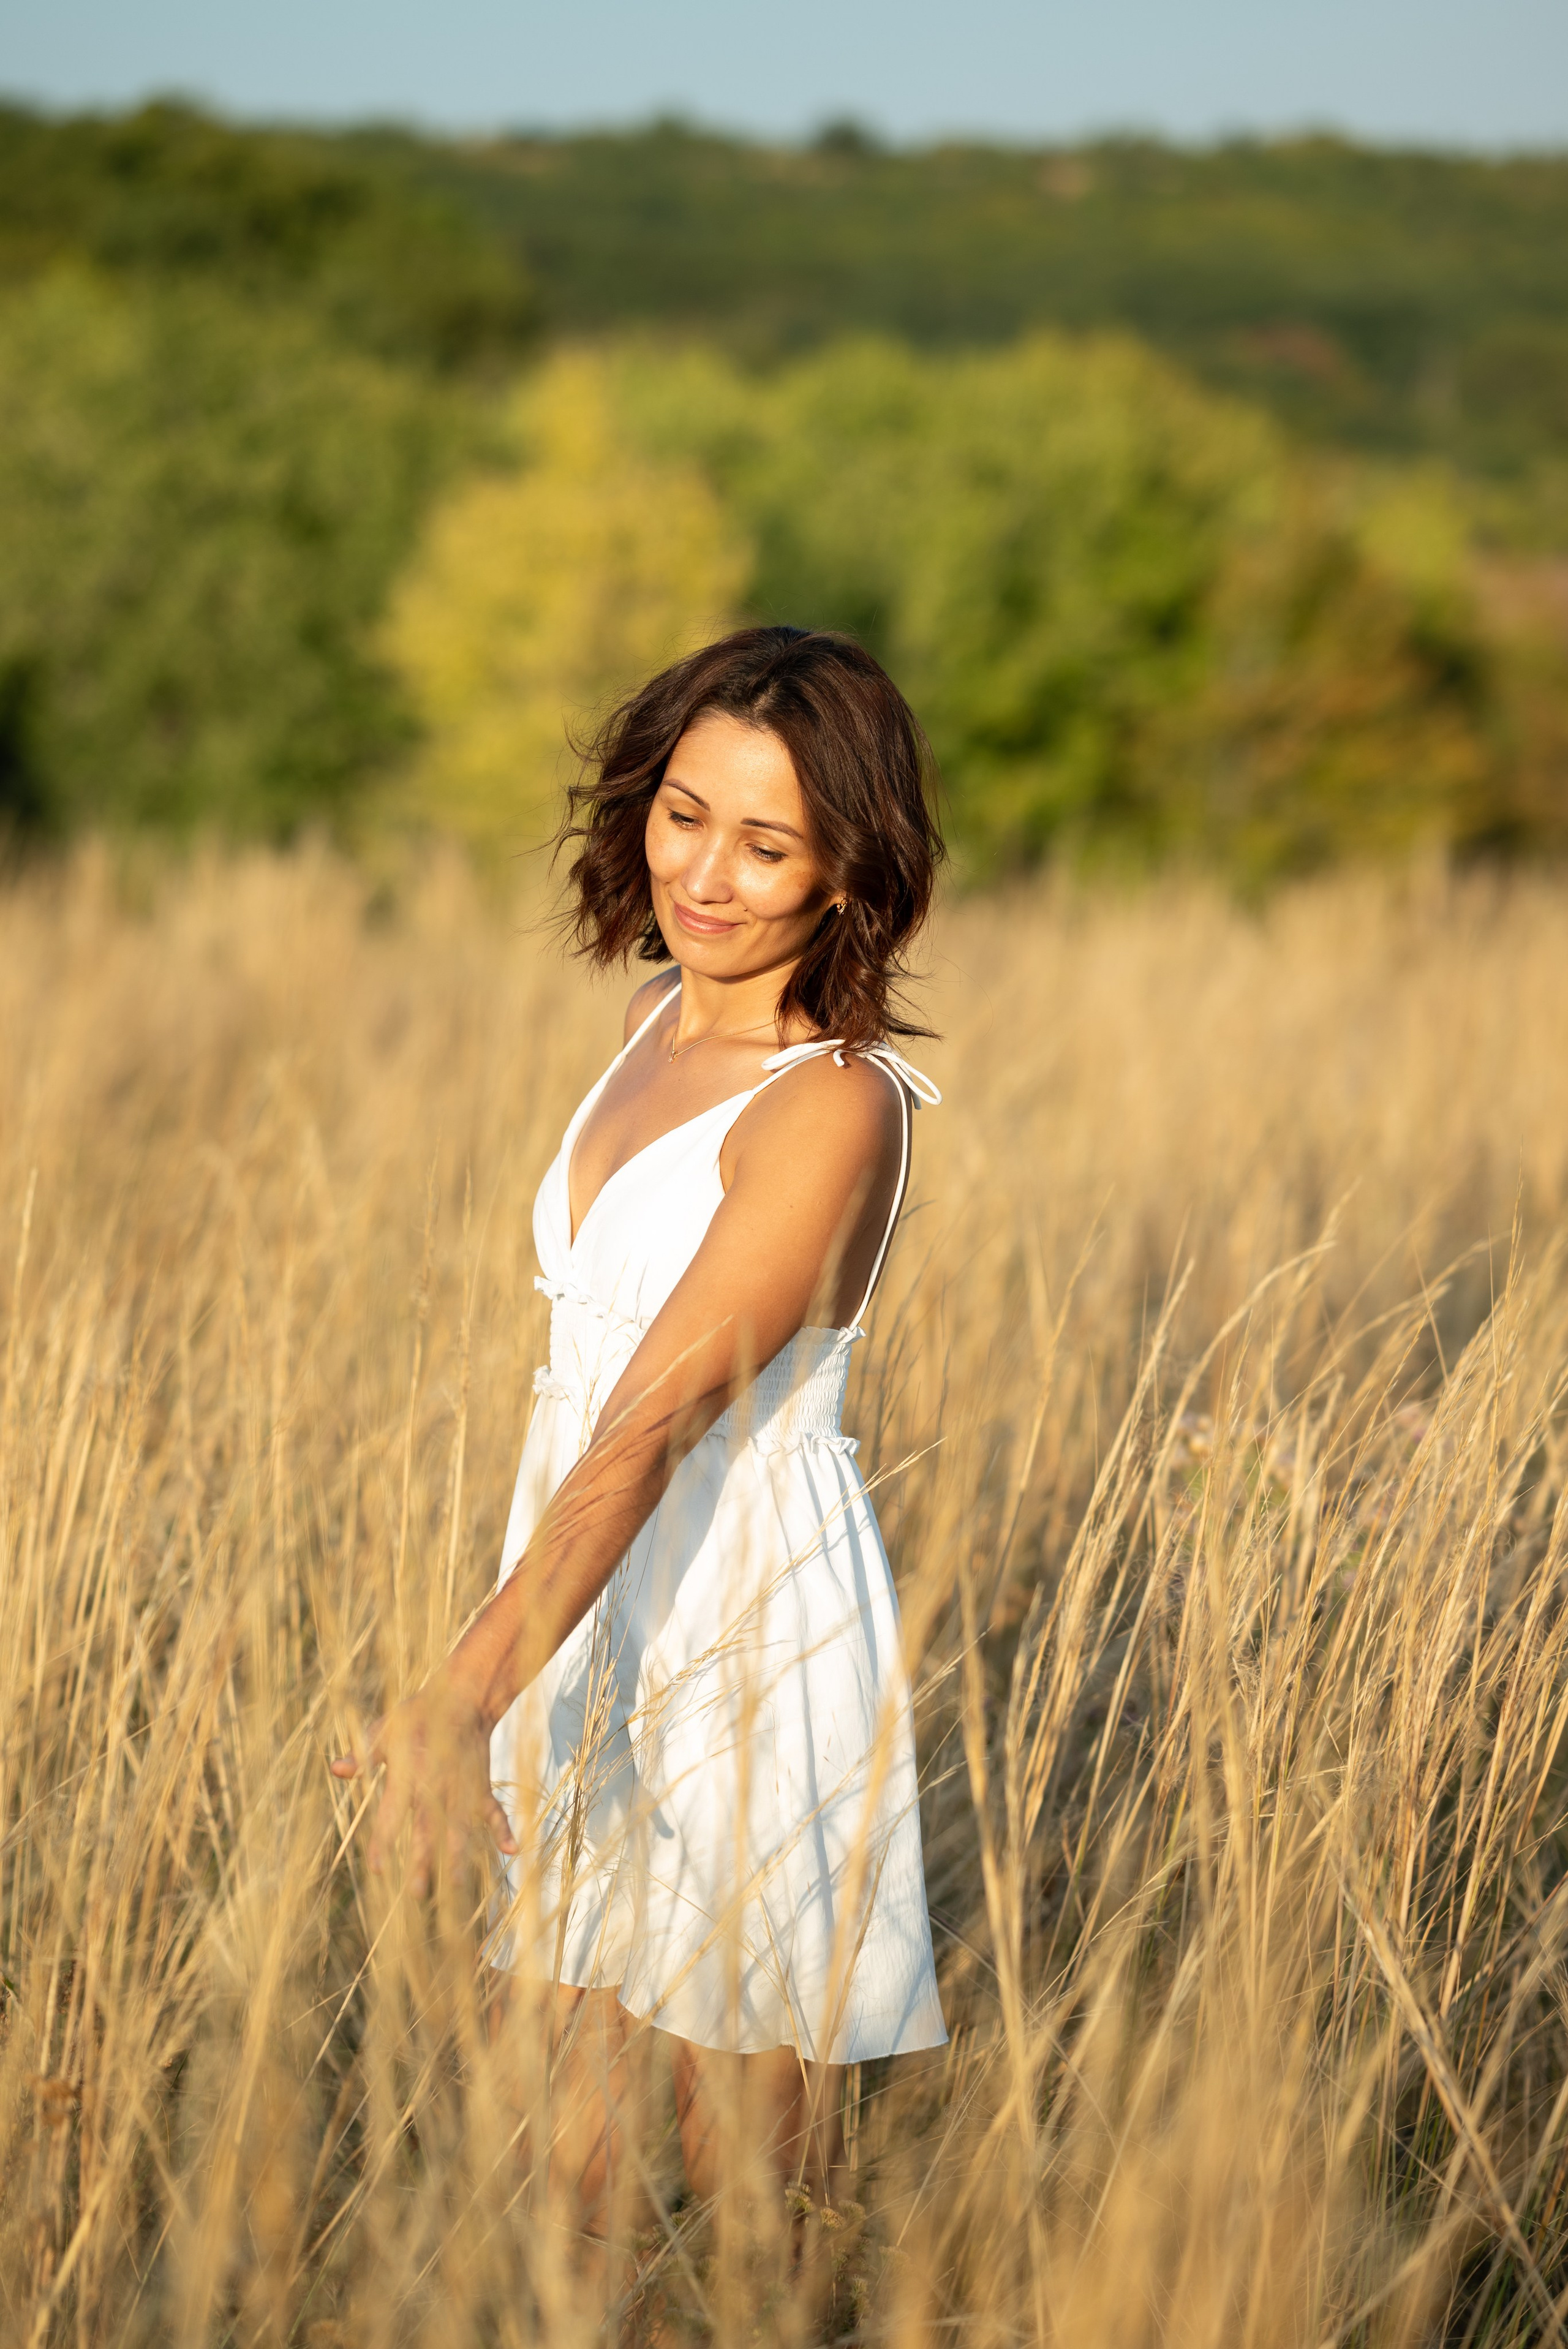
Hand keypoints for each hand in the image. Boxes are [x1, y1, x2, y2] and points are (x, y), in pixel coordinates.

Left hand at [330, 1670, 517, 1896]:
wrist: (462, 1696)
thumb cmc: (416, 1715)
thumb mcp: (383, 1730)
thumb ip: (362, 1754)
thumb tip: (336, 1770)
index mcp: (409, 1773)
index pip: (392, 1814)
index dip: (383, 1841)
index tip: (376, 1870)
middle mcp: (436, 1785)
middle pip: (427, 1829)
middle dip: (422, 1860)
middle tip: (415, 1893)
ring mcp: (462, 1786)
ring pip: (460, 1826)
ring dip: (457, 1855)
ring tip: (454, 1885)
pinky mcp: (480, 1784)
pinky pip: (493, 1809)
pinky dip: (503, 1828)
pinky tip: (511, 1851)